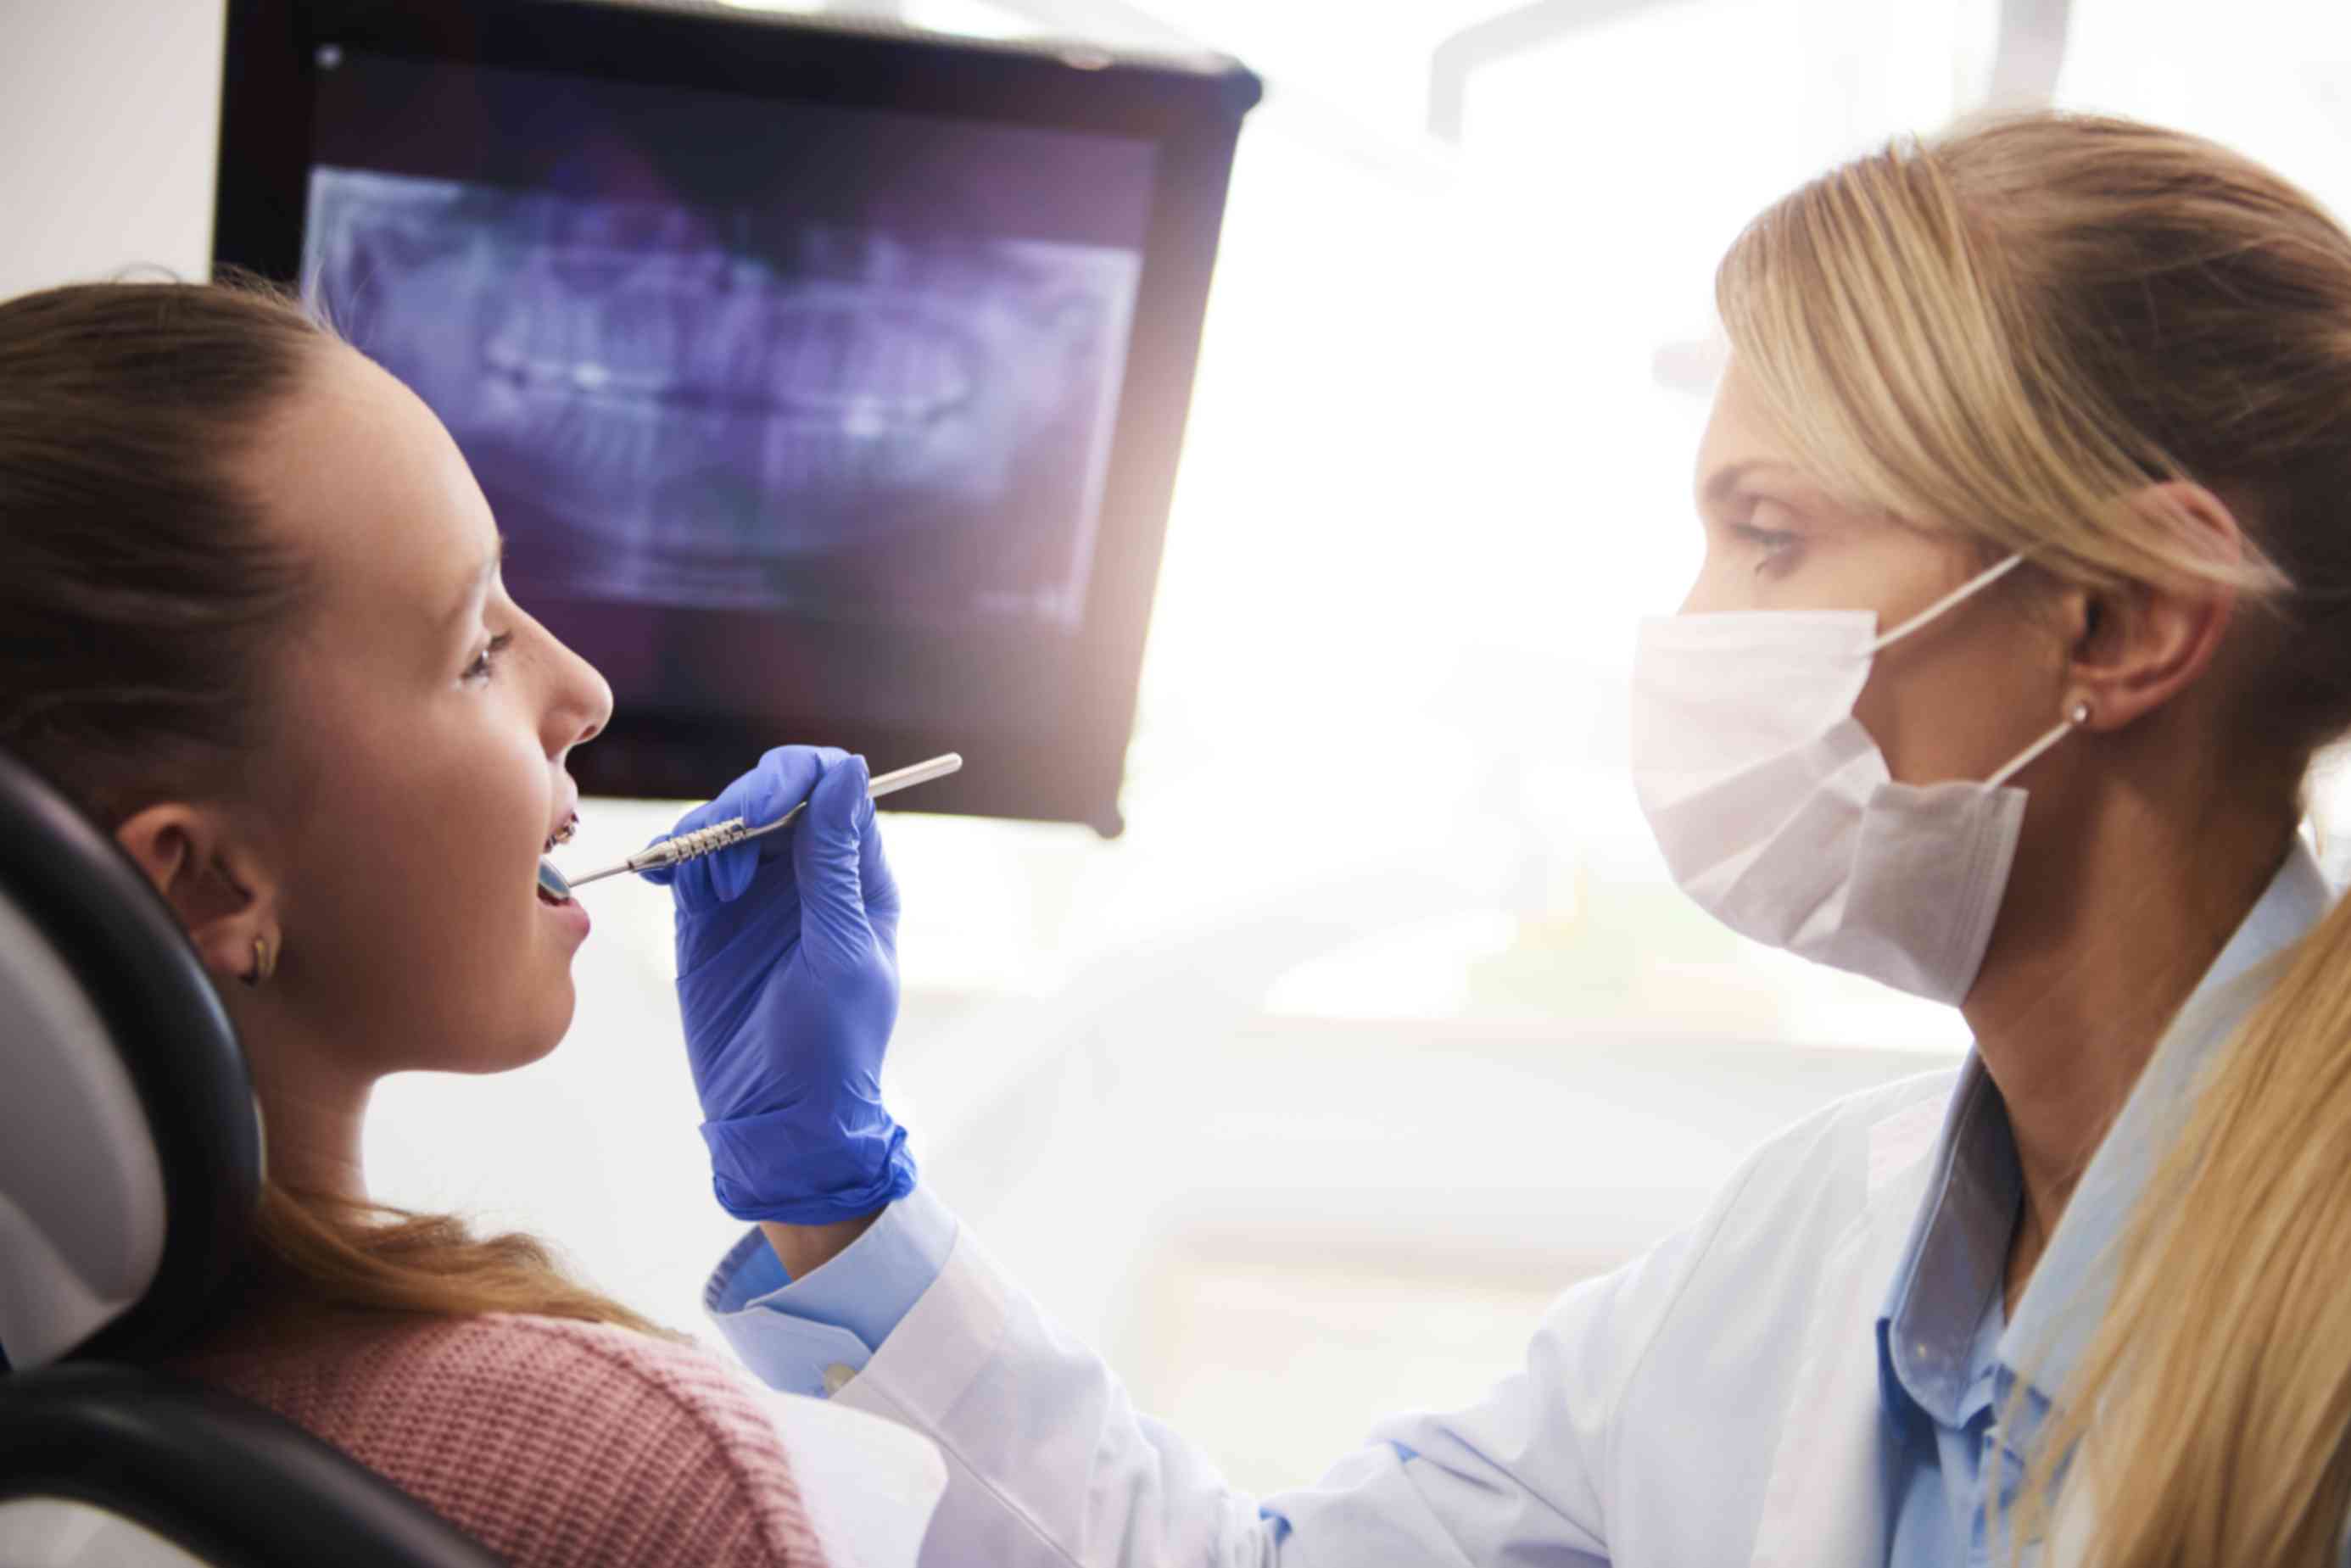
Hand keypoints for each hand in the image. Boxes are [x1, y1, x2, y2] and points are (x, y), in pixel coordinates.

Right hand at [644, 746, 913, 1223]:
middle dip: (739, 806)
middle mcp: (808, 874)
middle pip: (773, 795)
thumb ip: (833, 863)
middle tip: (715, 851)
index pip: (833, 788)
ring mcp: (756, 895)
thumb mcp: (838, 951)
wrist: (777, 1122)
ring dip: (703, 836)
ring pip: (725, 825)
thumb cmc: (829, 1046)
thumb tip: (846, 771)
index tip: (758, 814)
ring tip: (698, 890)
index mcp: (857, 877)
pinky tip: (661, 877)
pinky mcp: (707, 921)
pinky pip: (688, 866)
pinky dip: (671, 859)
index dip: (794, 780)